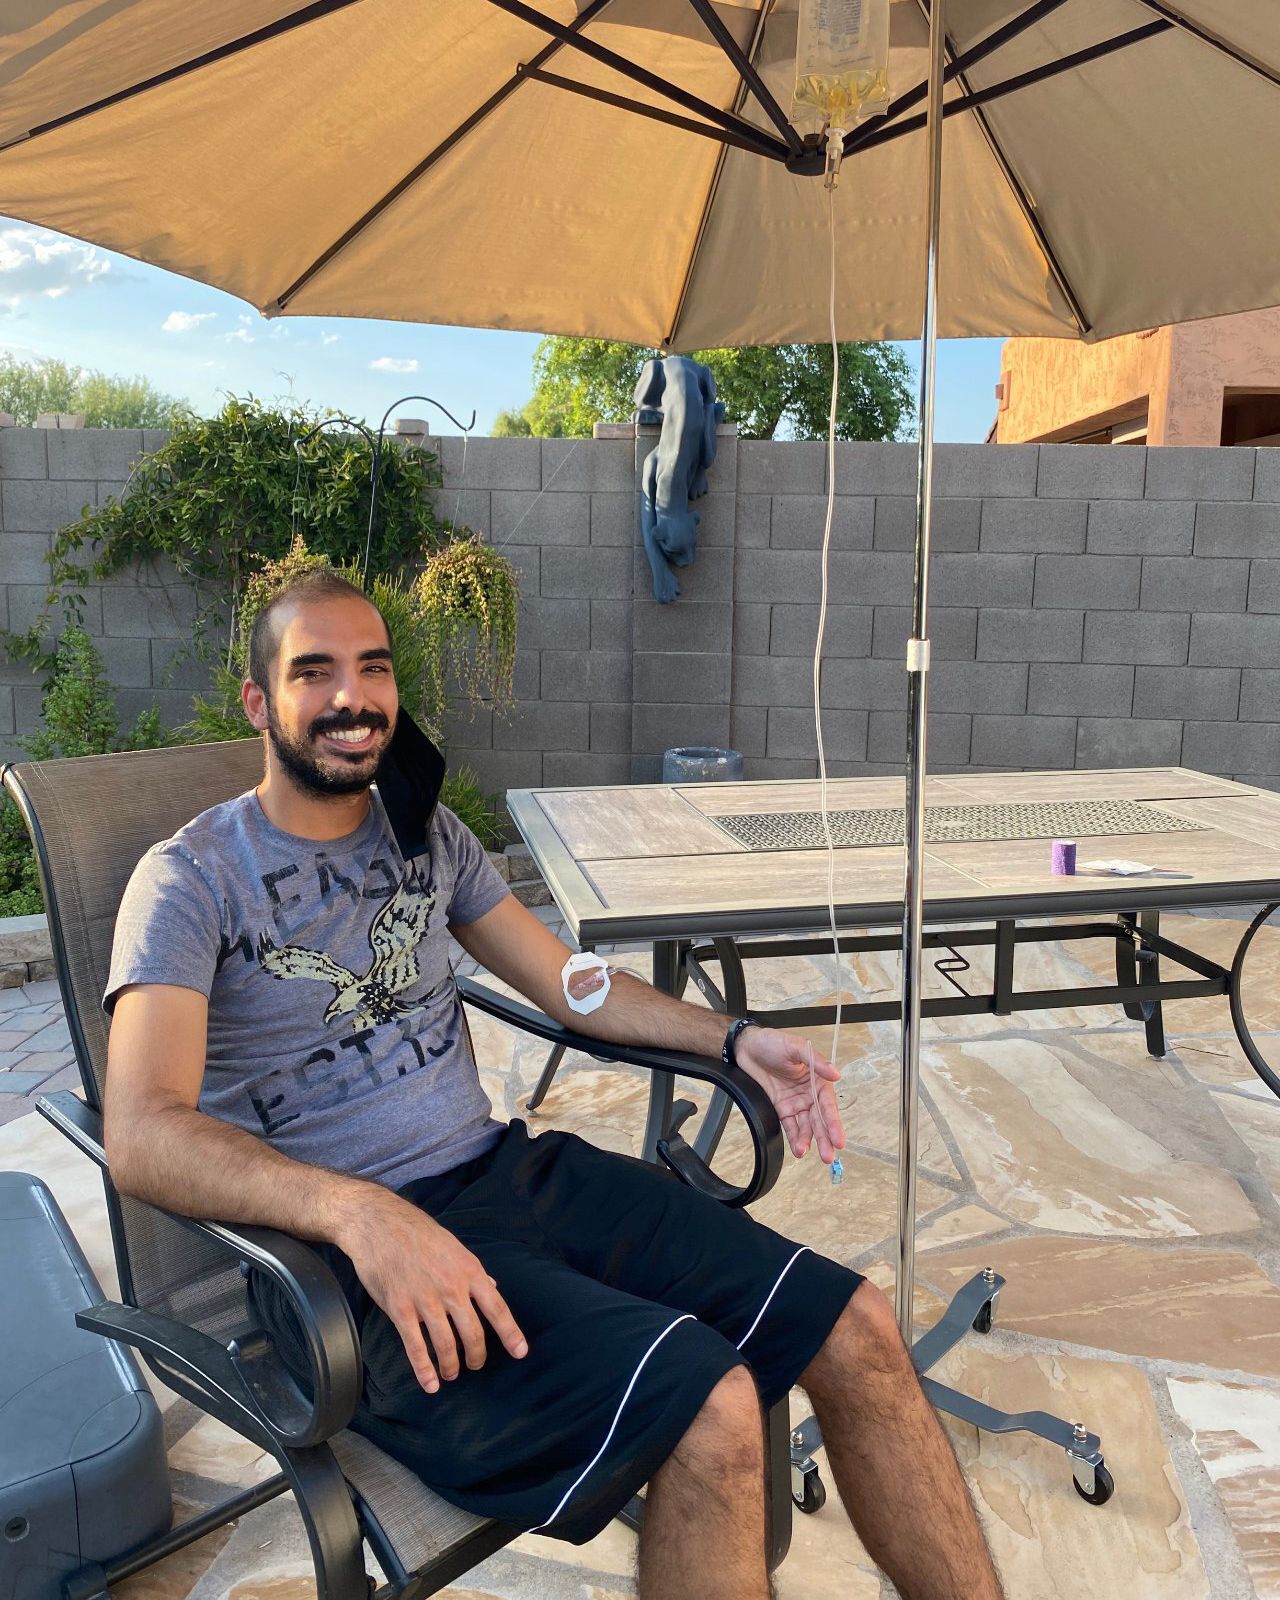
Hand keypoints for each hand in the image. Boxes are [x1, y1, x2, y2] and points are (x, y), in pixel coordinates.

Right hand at [337, 1190, 527, 1393]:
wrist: (380, 1225)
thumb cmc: (420, 1234)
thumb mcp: (455, 1247)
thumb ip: (474, 1271)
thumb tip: (494, 1286)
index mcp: (469, 1270)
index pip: (497, 1308)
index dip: (510, 1333)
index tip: (521, 1352)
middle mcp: (451, 1288)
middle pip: (473, 1333)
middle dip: (477, 1356)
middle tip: (475, 1366)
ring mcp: (425, 1299)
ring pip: (446, 1344)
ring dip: (451, 1365)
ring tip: (452, 1373)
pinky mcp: (400, 1309)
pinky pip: (415, 1346)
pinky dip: (424, 1370)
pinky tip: (430, 1383)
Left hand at [734, 1027, 845, 1165]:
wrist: (747, 1047)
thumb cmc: (774, 1043)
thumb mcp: (796, 1047)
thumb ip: (816, 1062)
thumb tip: (836, 1074)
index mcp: (818, 1079)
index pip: (828, 1105)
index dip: (833, 1123)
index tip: (838, 1140)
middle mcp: (809, 1094)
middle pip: (819, 1120)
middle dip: (824, 1138)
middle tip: (828, 1156)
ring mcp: (795, 1103)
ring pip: (805, 1126)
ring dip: (808, 1140)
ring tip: (804, 1151)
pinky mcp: (781, 1108)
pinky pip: (790, 1126)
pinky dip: (794, 1137)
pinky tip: (798, 1148)